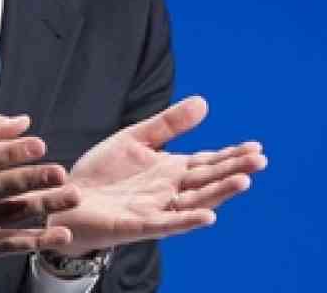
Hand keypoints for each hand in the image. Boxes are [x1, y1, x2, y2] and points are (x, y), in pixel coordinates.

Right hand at [0, 113, 80, 264]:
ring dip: (42, 206)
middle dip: (31, 179)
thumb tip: (24, 121)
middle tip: (60, 173)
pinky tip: (60, 235)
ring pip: (8, 214)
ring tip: (72, 198)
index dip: (10, 152)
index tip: (39, 145)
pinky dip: (34, 241)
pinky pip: (7, 245)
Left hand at [48, 95, 267, 256]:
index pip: (208, 161)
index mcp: (172, 169)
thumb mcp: (136, 138)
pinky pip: (167, 224)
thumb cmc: (102, 172)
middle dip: (234, 170)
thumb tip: (204, 102)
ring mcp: (156, 208)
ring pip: (194, 201)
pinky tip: (208, 216)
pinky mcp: (138, 224)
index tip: (257, 147)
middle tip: (260, 160)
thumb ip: (168, 124)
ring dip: (219, 193)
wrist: (67, 198)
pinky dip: (187, 221)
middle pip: (208, 180)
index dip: (232, 155)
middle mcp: (170, 191)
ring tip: (243, 182)